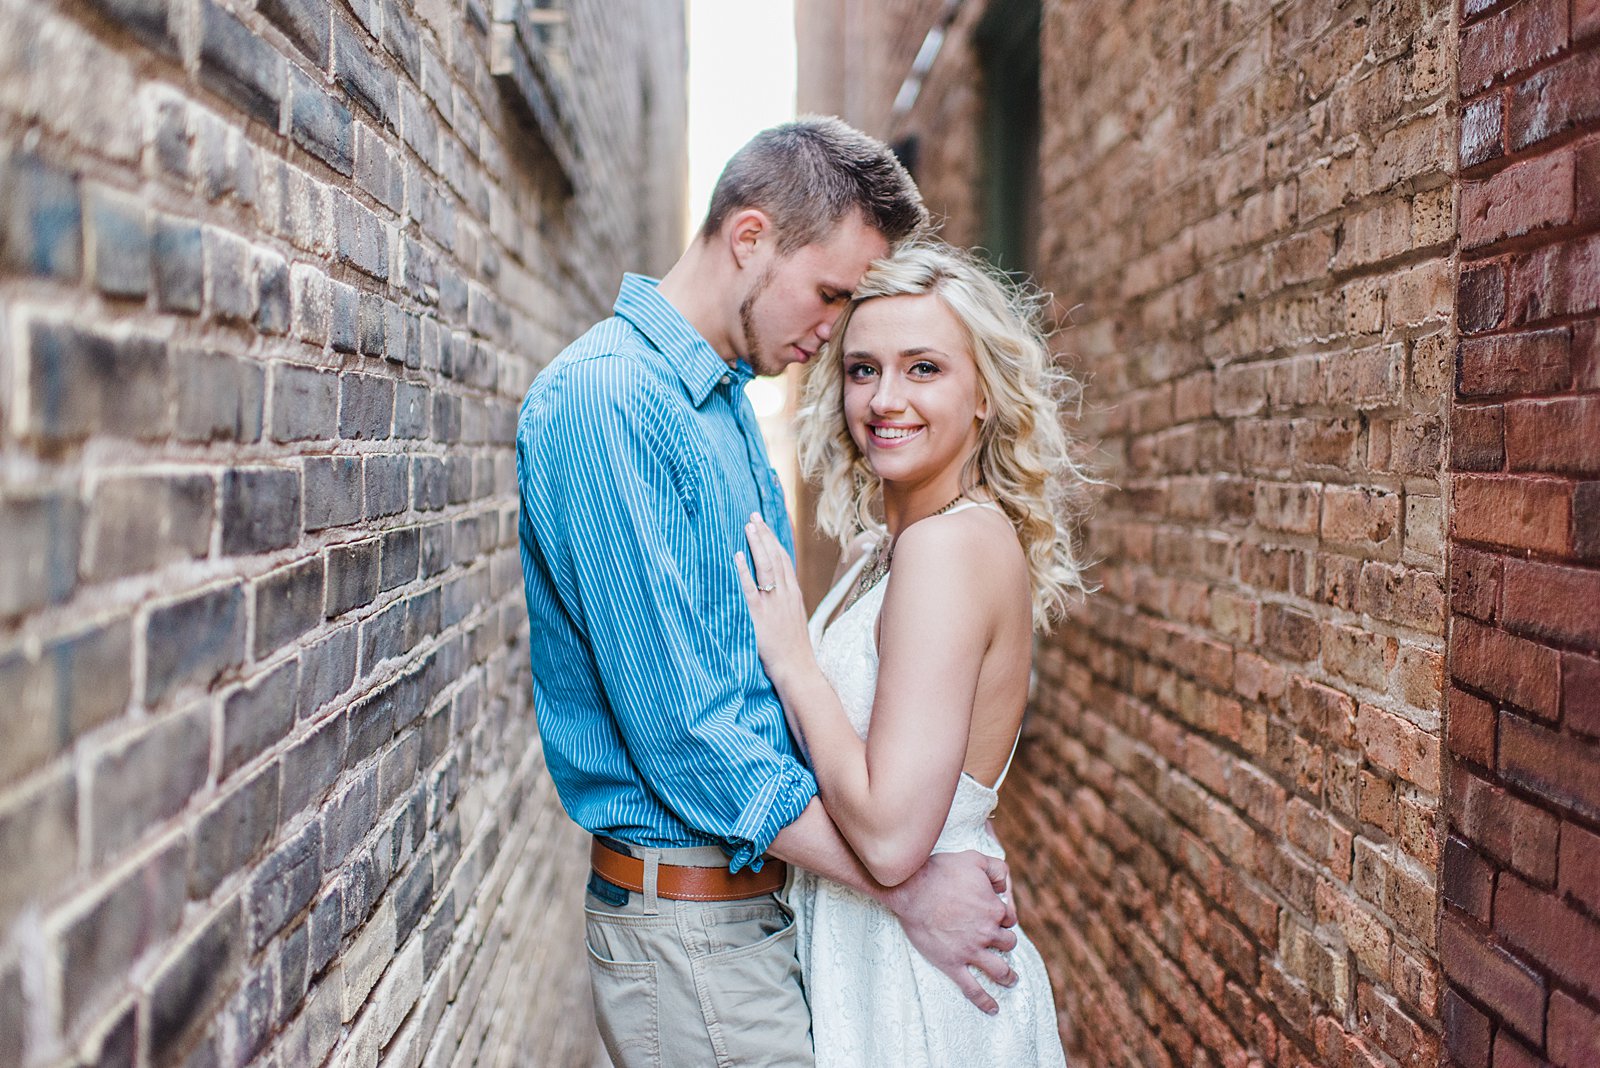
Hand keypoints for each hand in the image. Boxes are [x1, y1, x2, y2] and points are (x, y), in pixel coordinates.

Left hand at [734, 513, 813, 689]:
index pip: (783, 559)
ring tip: (748, 526)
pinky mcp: (760, 617)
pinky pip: (751, 590)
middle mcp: (786, 594)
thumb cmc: (792, 648)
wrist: (797, 669)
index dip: (773, 540)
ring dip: (757, 544)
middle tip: (753, 515)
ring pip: (767, 567)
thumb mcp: (793, 619)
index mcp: (793, 594)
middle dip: (764, 534)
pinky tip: (737, 557)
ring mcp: (774, 604)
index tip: (764, 524)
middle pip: (775, 557)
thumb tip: (771, 590)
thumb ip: (783, 602)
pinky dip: (744, 571)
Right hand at [883, 850, 1018, 1014]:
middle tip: (999, 942)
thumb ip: (996, 869)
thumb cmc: (941, 871)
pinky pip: (973, 989)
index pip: (1009, 917)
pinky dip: (985, 1001)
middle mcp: (987, 933)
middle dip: (1006, 942)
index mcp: (994, 909)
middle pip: (1007, 943)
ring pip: (999, 969)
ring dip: (1008, 975)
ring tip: (1012, 979)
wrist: (912, 889)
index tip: (996, 915)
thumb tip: (1004, 886)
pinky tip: (993, 1009)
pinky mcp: (953, 964)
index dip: (1003, 916)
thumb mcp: (974, 859)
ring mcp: (970, 951)